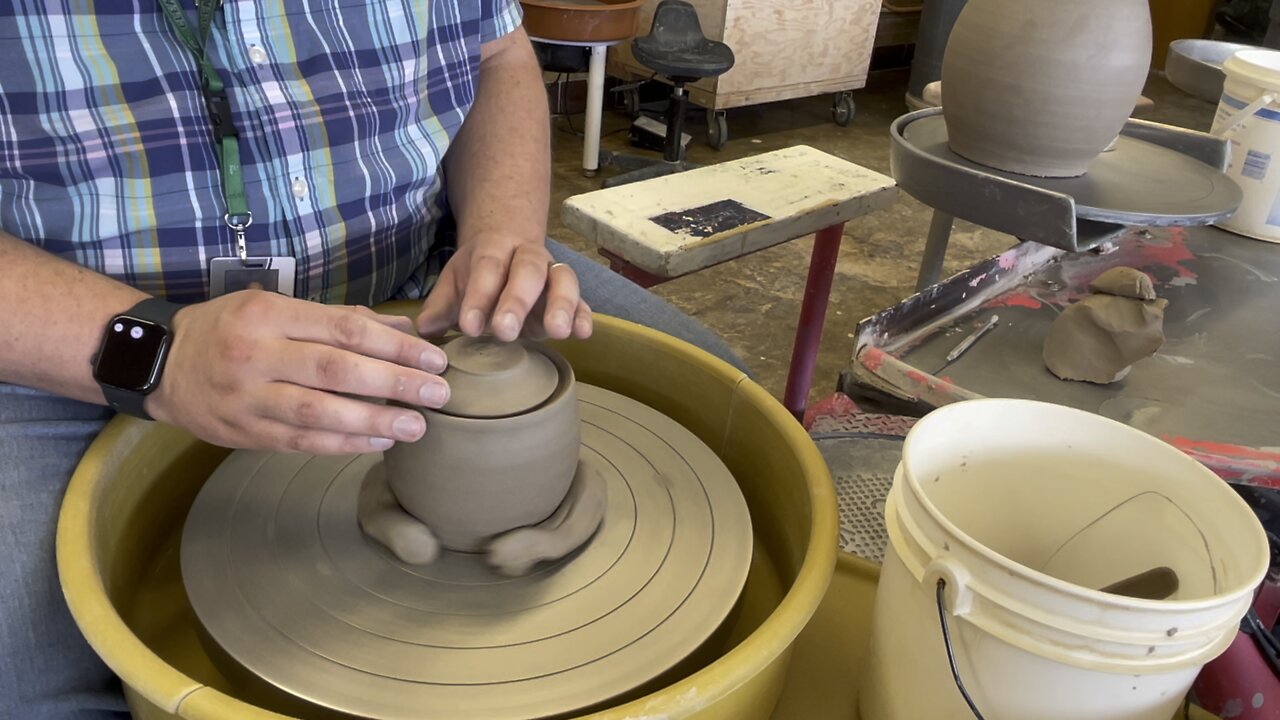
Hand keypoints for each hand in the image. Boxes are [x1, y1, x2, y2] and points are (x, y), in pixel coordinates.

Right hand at [145, 290, 450, 454]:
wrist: (160, 363)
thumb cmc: (229, 328)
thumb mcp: (276, 306)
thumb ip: (340, 318)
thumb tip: (404, 327)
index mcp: (269, 314)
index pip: (344, 329)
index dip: (394, 345)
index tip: (433, 358)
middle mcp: (256, 354)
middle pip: (337, 370)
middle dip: (395, 382)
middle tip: (438, 393)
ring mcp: (247, 397)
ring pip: (318, 412)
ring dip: (373, 421)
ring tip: (415, 426)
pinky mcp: (243, 433)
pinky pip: (300, 442)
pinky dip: (342, 444)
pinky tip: (376, 442)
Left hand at [416, 236, 591, 341]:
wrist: (509, 246)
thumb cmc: (479, 274)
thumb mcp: (454, 284)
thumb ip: (439, 307)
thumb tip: (424, 330)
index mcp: (493, 251)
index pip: (486, 270)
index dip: (479, 297)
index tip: (468, 327)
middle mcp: (527, 258)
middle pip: (527, 272)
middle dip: (517, 301)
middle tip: (505, 331)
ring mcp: (552, 276)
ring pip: (563, 281)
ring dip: (561, 306)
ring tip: (557, 332)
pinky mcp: (570, 296)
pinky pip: (582, 301)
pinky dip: (584, 316)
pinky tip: (582, 334)